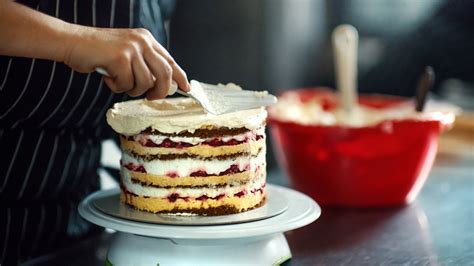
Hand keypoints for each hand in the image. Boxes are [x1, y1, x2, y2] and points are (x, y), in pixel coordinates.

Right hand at [63, 26, 188, 98]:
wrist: (71, 42)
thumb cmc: (97, 53)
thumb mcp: (126, 53)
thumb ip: (144, 65)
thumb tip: (163, 86)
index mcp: (146, 39)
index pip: (170, 60)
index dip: (180, 76)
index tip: (186, 88)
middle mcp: (142, 41)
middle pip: (165, 73)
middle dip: (161, 91)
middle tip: (151, 97)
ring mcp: (132, 49)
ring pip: (145, 82)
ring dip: (132, 89)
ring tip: (118, 82)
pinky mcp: (120, 58)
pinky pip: (127, 84)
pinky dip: (117, 87)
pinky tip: (108, 78)